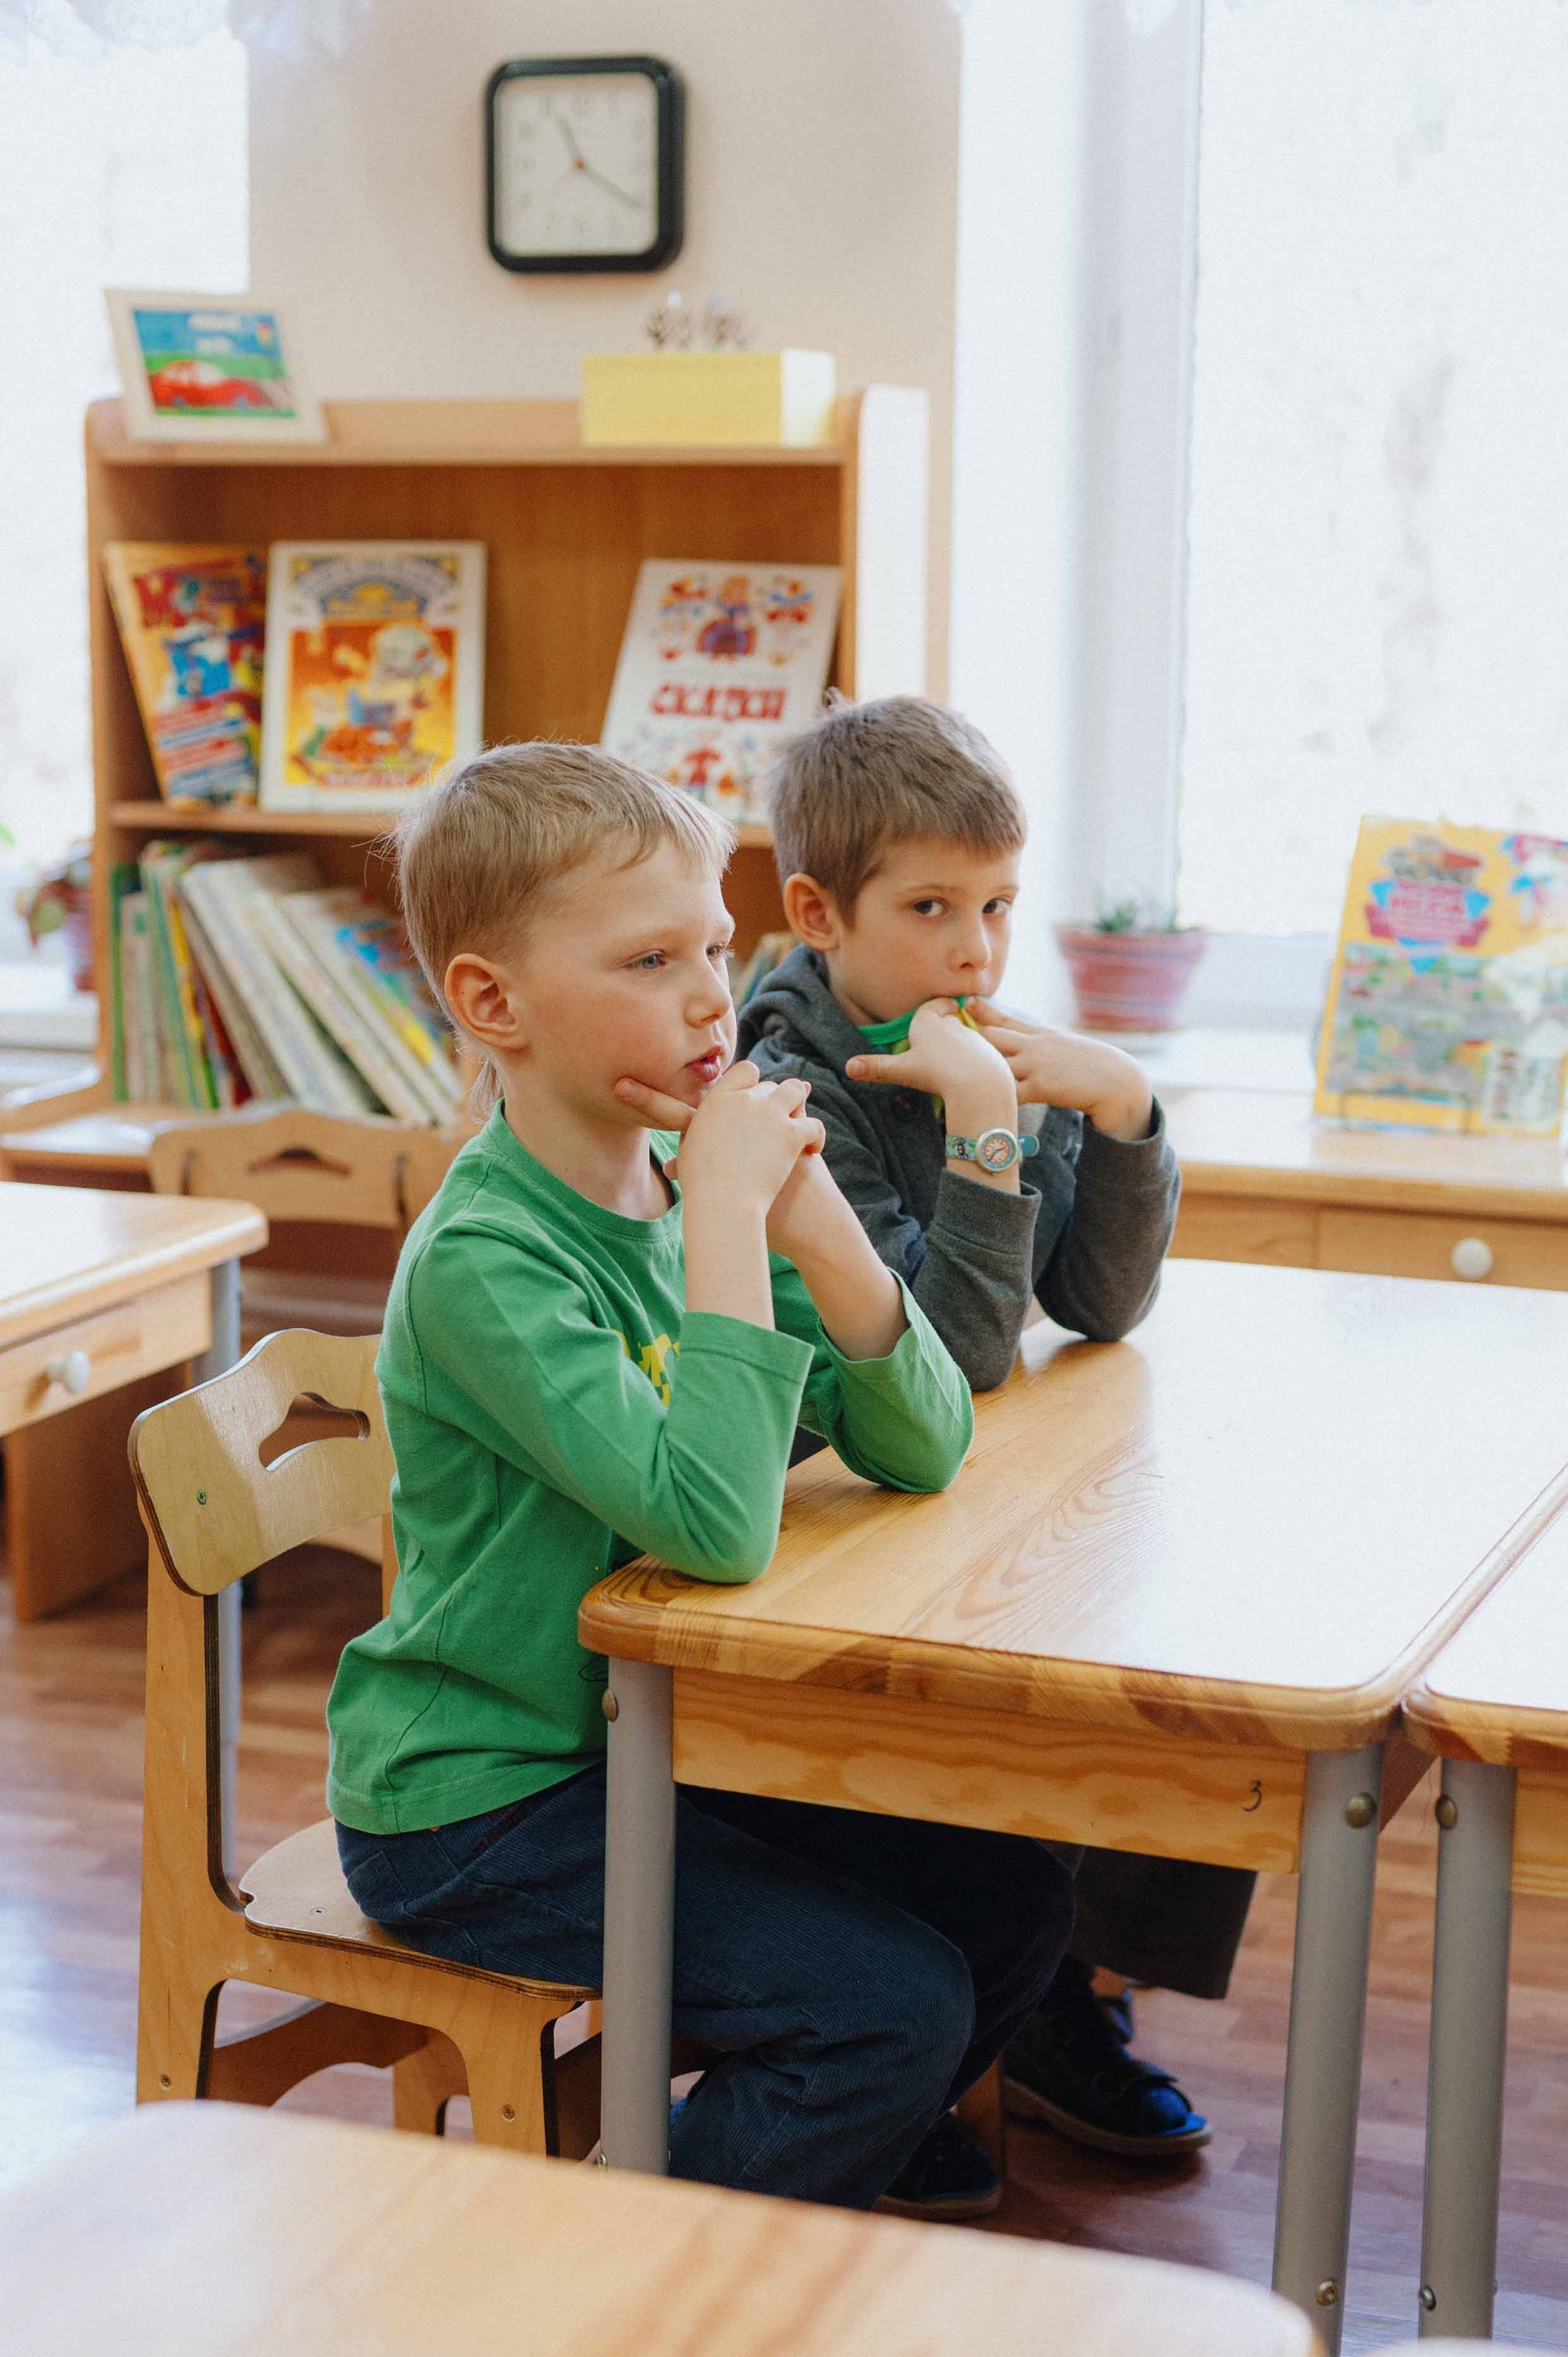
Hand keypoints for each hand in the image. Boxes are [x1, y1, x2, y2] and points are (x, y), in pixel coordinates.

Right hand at [614, 1060, 822, 1215]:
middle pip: (770, 1086)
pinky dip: (816, 1137)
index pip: (745, 1070)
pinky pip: (814, 1124)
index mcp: (718, 1099)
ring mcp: (770, 1114)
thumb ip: (692, 1135)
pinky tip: (813, 1150)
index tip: (755, 1100)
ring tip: (799, 1125)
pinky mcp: (791, 1134)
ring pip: (796, 1091)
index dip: (754, 1084)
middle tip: (777, 1123)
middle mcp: (745, 1099)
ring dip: (799, 1105)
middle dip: (775, 1102)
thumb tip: (684, 1140)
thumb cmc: (701, 1186)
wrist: (722, 1204)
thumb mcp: (688, 1151)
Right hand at [846, 997, 1014, 1113]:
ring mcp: (972, 1033)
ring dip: (961, 1043)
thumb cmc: (936, 1075)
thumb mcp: (902, 1071)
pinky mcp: (990, 1047)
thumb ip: (876, 1068)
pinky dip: (978, 1057)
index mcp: (928, 1020)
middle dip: (946, 1026)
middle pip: (949, 1019)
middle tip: (940, 1042)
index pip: (932, 1007)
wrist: (978, 1086)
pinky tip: (973, 1074)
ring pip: (965, 1033)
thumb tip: (847, 1067)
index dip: (934, 1010)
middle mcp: (951, 1021)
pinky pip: (982, 1049)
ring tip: (955, 1062)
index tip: (937, 1013)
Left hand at [968, 1001, 1152, 1141]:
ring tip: (950, 1071)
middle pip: (993, 1036)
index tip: (966, 1001)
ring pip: (996, 1062)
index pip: (1006, 1018)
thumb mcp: (1064, 1045)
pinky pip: (1010, 1092)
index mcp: (1040, 1034)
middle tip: (942, 1038)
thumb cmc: (1090, 1066)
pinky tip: (978, 1100)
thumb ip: (1041, 1042)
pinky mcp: (1041, 1086)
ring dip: (976, 1067)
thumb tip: (1023, 1040)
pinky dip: (995, 1096)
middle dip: (969, 1038)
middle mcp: (1034, 1045)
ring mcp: (1036, 1064)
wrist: (1116, 1081)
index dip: (984, 1009)